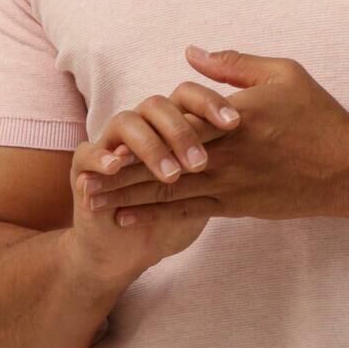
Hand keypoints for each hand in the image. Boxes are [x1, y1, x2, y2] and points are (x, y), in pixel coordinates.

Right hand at [68, 79, 237, 281]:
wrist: (128, 251)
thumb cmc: (176, 217)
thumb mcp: (210, 189)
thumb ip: (231, 158)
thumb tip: (262, 135)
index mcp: (172, 125)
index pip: (189, 97)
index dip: (210, 104)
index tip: (236, 123)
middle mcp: (143, 127)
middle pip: (158, 106)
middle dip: (181, 130)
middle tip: (203, 161)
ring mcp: (112, 145)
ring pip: (126, 125)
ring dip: (148, 147)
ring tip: (171, 173)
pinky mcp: (86, 169)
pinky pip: (88, 154)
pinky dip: (100, 157)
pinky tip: (116, 166)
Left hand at [77, 47, 348, 223]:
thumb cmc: (318, 116)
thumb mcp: (282, 74)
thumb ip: (234, 64)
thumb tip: (191, 52)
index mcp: (234, 117)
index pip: (176, 126)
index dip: (138, 137)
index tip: (106, 141)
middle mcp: (226, 154)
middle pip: (162, 164)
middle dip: (120, 172)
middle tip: (81, 177)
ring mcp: (230, 184)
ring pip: (169, 192)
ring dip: (128, 198)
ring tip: (91, 202)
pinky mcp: (237, 206)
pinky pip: (188, 212)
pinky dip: (156, 215)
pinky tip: (127, 218)